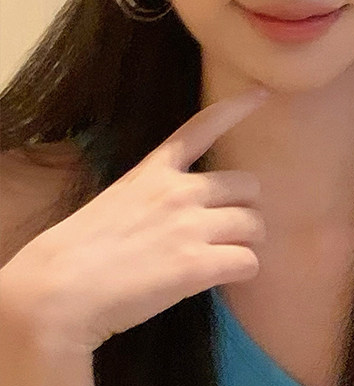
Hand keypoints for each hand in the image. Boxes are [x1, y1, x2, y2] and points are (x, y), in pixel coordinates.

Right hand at [0, 87, 271, 354]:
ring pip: (254, 225)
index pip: (202, 128)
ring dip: (247, 242)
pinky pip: (248, 262)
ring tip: (226, 257)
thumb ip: (156, 197)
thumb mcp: (117, 202)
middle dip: (245, 208)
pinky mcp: (198, 264)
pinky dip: (242, 271)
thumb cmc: (80, 252)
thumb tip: (189, 213)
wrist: (57, 292)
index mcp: (155, 172)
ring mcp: (191, 226)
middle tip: (230, 231)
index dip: (236, 108)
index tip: (262, 93)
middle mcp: (180, 191)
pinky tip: (222, 278)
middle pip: (248, 186)